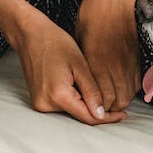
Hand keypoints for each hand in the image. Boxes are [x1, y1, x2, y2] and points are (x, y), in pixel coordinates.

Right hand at [9, 13, 127, 124]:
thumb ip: (92, 92)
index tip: (122, 115)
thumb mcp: (80, 66)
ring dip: (84, 104)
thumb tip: (101, 115)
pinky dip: (74, 99)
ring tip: (91, 86)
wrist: (30, 35)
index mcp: (58, 95)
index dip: (107, 118)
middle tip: (114, 102)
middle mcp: (46, 104)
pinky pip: (61, 105)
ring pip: (71, 111)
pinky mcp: (38, 100)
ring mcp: (40, 103)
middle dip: (96, 110)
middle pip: (79, 116)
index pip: (88, 116)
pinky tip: (78, 85)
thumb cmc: (55, 43)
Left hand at [75, 0, 140, 112]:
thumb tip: (86, 86)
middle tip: (103, 105)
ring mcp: (128, 62)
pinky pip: (138, 82)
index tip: (93, 107)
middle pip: (118, 100)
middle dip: (110, 107)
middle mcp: (113, 66)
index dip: (98, 107)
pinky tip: (123, 84)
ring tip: (113, 97)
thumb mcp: (79, 44)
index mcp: (95, 63)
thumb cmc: (90, 18)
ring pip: (129, 94)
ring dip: (122, 99)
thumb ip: (85, 68)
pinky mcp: (137, 57)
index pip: (101, 98)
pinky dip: (131, 88)